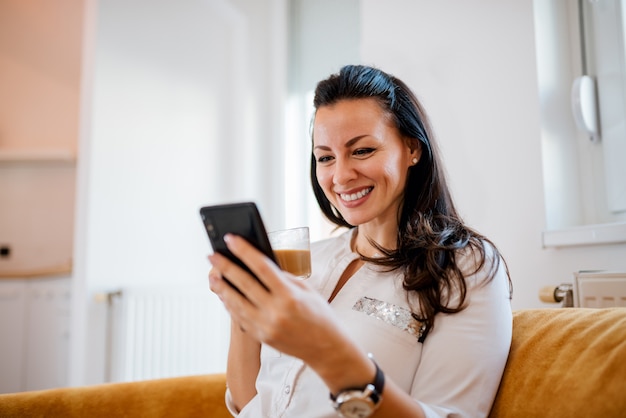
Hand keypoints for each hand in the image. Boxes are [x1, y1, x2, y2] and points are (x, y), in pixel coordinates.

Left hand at [208, 234, 344, 364]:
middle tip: (212, 254)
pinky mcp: (261, 336)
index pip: (261, 267)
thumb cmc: (320, 315)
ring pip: (236, 302)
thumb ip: (283, 278)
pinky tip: (223, 293)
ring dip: (222, 286)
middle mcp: (276, 311)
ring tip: (212, 274)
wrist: (326, 348)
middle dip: (225, 266)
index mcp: (289, 296)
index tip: (231, 239)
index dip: (244, 251)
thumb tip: (260, 266)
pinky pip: (240, 317)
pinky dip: (230, 304)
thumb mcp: (306, 290)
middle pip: (244, 283)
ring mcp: (266, 326)